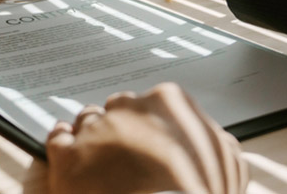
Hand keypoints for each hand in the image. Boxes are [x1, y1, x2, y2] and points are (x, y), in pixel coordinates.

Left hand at [47, 83, 248, 193]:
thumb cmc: (202, 193)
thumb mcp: (228, 163)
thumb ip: (214, 141)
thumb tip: (212, 140)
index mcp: (169, 102)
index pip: (153, 103)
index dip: (149, 126)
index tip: (150, 143)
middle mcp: (131, 109)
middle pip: (119, 109)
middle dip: (121, 129)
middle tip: (127, 158)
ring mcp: (98, 131)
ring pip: (88, 121)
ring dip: (91, 138)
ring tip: (98, 163)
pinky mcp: (70, 159)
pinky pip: (59, 140)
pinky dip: (62, 146)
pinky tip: (68, 154)